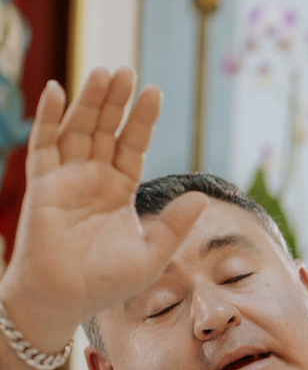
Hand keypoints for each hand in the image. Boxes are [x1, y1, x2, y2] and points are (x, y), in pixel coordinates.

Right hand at [0, 68, 206, 349]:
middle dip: (116, 101)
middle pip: (106, 129)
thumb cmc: (107, 283)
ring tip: (103, 73)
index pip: (133, 145)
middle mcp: (93, 178)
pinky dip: (49, 117)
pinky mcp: (42, 184)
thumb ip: (175, 225)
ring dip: (88, 101)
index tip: (155, 91)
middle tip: (127, 70)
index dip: (142, 120)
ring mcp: (66, 178)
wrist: (64, 299)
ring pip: (77, 130)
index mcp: (120, 190)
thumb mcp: (151, 255)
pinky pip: (43, 144)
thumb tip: (203, 197)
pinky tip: (58, 90)